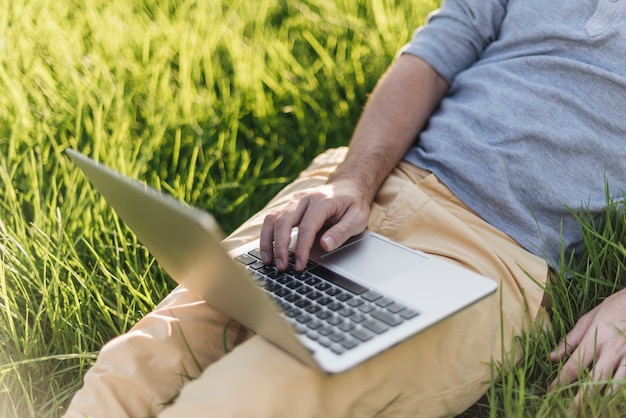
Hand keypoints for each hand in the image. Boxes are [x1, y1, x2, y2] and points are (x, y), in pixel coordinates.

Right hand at [259, 178, 370, 270]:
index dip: (301, 248)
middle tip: (281, 266)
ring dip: (267, 240)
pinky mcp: (288, 206)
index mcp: (322, 200)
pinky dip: (266, 234)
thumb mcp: (357, 218)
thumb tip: (325, 246)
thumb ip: (341, 232)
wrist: (348, 186)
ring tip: (268, 260)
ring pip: (272, 218)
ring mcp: (294, 201)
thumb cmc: (353, 204)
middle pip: (284, 221)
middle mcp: (304, 198)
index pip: (307, 226)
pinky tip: (267, 250)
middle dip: (280, 246)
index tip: (300, 265)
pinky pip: (272, 218)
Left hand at [549, 287, 625, 406]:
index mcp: (595, 339)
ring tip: (591, 414)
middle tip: (567, 412)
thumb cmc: (613, 308)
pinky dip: (620, 397)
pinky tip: (612, 405)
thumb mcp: (589, 319)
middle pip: (593, 382)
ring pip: (614, 388)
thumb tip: (552, 356)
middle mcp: (612, 351)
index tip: (550, 391)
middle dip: (580, 400)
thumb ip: (571, 339)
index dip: (561, 381)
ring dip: (601, 403)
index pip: (574, 366)